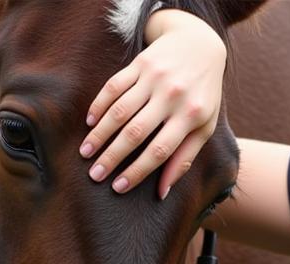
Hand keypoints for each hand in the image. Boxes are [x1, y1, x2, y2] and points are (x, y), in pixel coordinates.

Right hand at [80, 9, 226, 197]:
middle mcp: (171, 95)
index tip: (119, 187)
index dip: (137, 171)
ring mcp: (154, 77)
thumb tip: (163, 192)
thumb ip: (184, 159)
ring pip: (120, 110)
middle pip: (135, 132)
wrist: (199, 44)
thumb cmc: (202, 95)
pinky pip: (114, 86)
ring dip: (100, 133)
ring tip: (86, 153)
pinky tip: (90, 123)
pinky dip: (100, 105)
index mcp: (190, 115)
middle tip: (95, 175)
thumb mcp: (203, 127)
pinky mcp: (140, 63)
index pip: (159, 151)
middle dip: (112, 156)